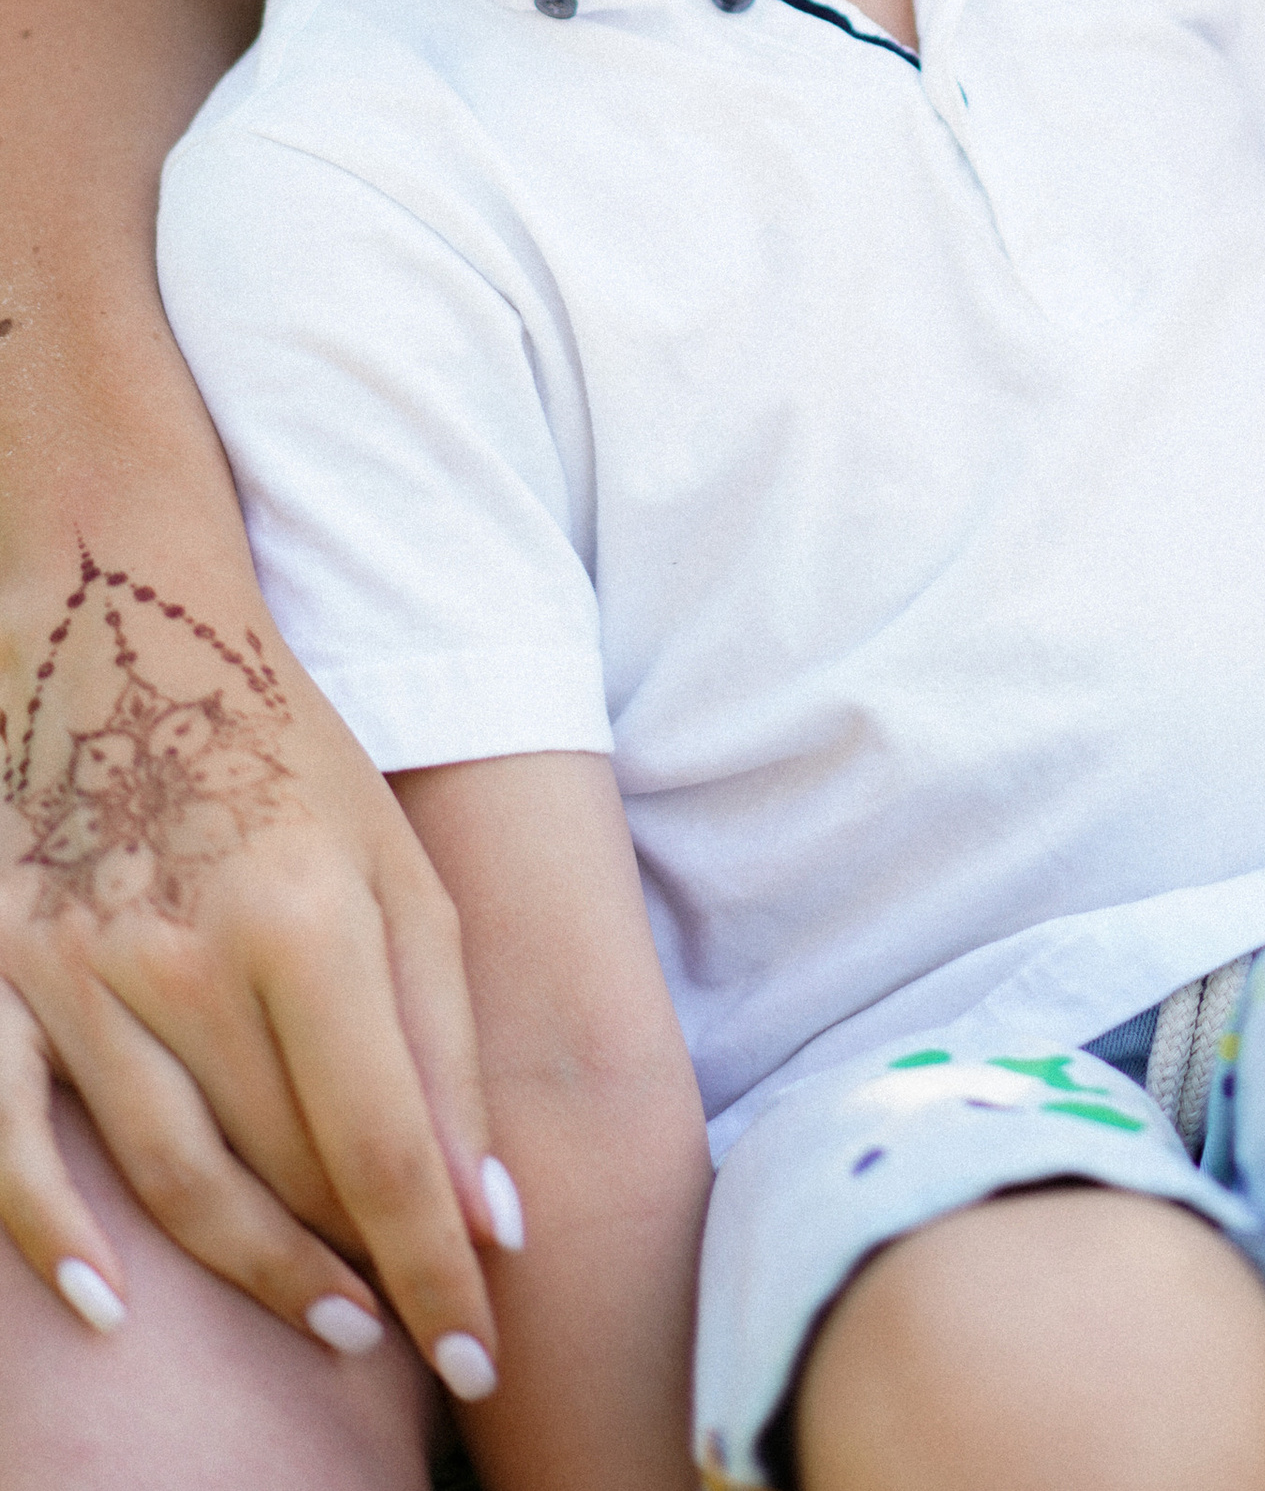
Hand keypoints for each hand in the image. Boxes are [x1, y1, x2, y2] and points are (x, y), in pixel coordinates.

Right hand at [0, 559, 513, 1394]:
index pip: (385, 1149)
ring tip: (334, 1321)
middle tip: (418, 1325)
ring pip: (170, 1181)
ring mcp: (74, 976)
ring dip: (255, 1272)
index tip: (482, 1355)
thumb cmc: (284, 751)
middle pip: (285, 1172)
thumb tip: (492, 1212)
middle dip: (363, 1264)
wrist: (120, 633)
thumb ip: (446, 1037)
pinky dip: (49, 1235)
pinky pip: (7, 1141)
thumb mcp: (396, 866)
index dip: (438, 1270)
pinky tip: (109, 1306)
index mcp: (306, 920)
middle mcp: (185, 960)